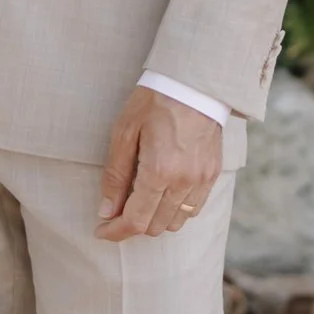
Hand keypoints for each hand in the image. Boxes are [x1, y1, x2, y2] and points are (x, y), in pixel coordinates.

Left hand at [97, 85, 225, 244]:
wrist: (194, 82)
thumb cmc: (154, 102)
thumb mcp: (124, 133)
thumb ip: (115, 176)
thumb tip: (106, 211)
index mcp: (159, 172)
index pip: (135, 221)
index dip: (115, 232)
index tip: (100, 231)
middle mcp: (184, 182)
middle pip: (155, 226)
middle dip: (132, 225)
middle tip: (115, 211)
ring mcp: (202, 179)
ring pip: (176, 222)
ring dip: (154, 219)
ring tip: (139, 201)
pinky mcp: (212, 173)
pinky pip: (194, 209)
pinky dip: (175, 210)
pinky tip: (162, 194)